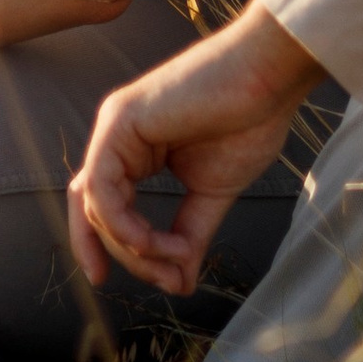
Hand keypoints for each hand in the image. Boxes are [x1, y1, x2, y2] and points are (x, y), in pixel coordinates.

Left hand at [69, 6, 321, 296]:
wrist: (269, 77)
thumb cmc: (248, 120)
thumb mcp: (212, 193)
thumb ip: (189, 235)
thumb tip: (178, 284)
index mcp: (135, 150)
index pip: (105, 208)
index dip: (114, 251)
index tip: (159, 283)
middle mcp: (116, 138)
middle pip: (93, 212)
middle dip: (123, 256)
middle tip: (166, 279)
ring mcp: (114, 128)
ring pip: (95, 206)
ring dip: (131, 246)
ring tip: (175, 258)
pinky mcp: (118, 122)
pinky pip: (101, 188)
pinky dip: (122, 224)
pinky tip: (152, 242)